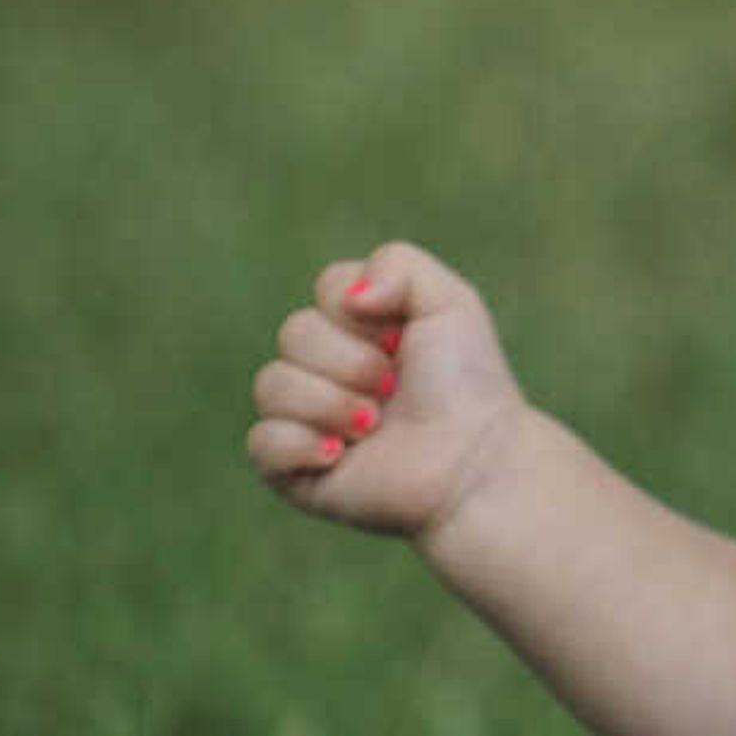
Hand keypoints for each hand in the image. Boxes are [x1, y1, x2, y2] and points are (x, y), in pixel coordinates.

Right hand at [245, 241, 529, 539]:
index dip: (364, 313)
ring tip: (375, 427)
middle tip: (394, 388)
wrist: (474, 464)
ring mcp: (307, 420)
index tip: (403, 341)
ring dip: (332, 404)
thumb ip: (396, 264)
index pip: (327, 290)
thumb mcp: (451, 303)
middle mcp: (327, 370)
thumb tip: (346, 298)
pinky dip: (301, 444)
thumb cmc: (467, 388)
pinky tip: (341, 456)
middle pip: (294, 333)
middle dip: (352, 362)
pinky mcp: (294, 471)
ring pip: (271, 385)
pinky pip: (261, 441)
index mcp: (357, 328)